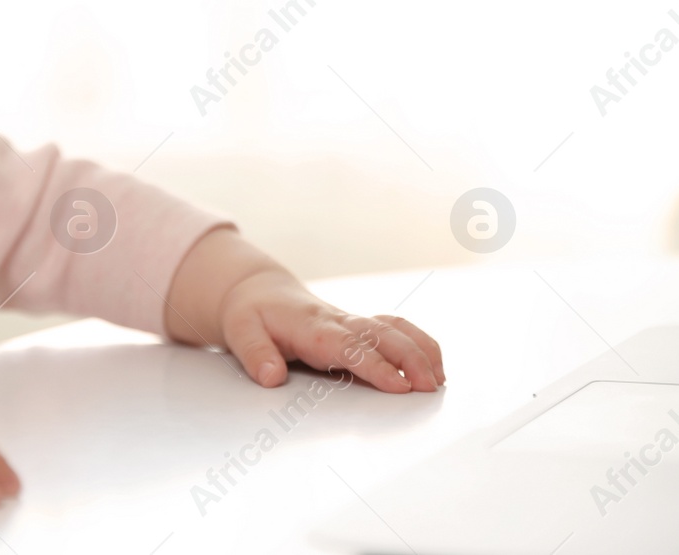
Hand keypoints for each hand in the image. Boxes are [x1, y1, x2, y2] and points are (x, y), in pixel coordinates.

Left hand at [217, 268, 445, 392]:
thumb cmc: (250, 313)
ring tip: (439, 380)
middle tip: (429, 388)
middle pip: (382, 335)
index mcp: (311, 326)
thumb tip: (270, 376)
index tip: (398, 385)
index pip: (349, 346)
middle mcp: (337, 321)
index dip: (375, 366)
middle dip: (410, 359)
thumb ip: (254, 353)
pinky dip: (419, 342)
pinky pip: (395, 327)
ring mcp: (351, 321)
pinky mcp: (359, 325)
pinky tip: (434, 366)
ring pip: (395, 328)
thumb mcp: (239, 332)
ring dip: (420, 350)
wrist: (257, 291)